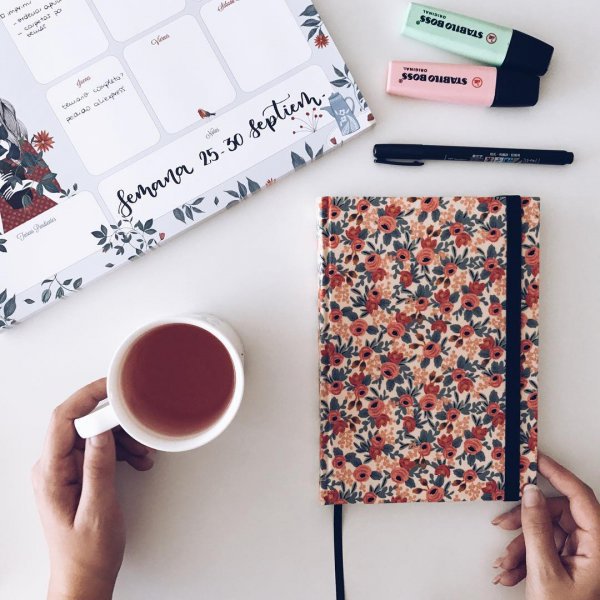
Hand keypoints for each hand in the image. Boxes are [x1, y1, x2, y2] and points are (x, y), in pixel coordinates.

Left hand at [32, 379, 154, 599]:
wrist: (85, 578)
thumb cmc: (87, 553)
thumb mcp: (98, 509)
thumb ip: (98, 466)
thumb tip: (102, 429)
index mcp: (50, 473)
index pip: (62, 420)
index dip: (86, 396)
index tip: (112, 387)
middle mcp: (52, 467)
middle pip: (80, 423)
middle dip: (113, 421)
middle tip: (138, 427)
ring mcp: (64, 471)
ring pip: (93, 434)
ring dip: (121, 438)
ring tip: (142, 452)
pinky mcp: (77, 475)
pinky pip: (98, 449)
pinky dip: (120, 450)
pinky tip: (136, 460)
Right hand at [491, 453, 599, 598]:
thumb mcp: (544, 571)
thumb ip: (536, 528)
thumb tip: (531, 494)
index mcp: (598, 545)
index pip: (580, 496)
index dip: (557, 473)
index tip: (536, 458)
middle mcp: (593, 545)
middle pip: (556, 513)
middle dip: (525, 522)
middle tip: (503, 524)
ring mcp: (581, 554)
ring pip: (545, 531)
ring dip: (519, 545)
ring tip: (505, 564)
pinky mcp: (569, 563)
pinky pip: (543, 546)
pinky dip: (523, 556)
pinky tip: (510, 571)